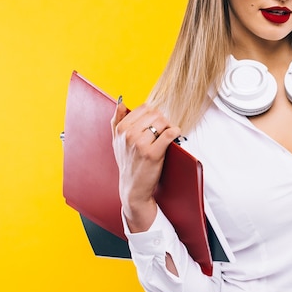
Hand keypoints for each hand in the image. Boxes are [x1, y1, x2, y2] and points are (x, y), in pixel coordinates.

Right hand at [111, 99, 180, 232]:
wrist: (133, 188)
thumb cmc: (128, 163)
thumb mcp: (116, 142)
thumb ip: (116, 121)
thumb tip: (121, 103)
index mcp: (121, 129)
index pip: (144, 108)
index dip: (154, 114)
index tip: (156, 123)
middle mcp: (128, 134)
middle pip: (155, 113)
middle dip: (163, 120)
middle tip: (164, 130)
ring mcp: (140, 144)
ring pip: (163, 122)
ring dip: (169, 127)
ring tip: (168, 135)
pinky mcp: (152, 153)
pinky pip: (169, 134)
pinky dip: (176, 132)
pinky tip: (176, 135)